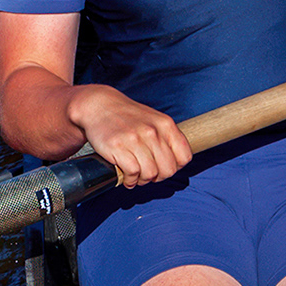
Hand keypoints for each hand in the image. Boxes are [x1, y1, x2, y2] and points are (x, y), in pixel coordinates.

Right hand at [68, 84, 192, 186]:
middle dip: (158, 177)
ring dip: (143, 180)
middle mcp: (152, 131)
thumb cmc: (128, 117)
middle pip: (168, 170)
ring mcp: (135, 139)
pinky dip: (130, 180)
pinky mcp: (118, 148)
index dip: (175, 166)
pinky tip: (125, 174)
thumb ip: (167, 139)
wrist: (101, 105)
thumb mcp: (154, 121)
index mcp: (165, 124)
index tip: (163, 166)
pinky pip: (133, 174)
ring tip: (135, 173)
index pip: (184, 157)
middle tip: (148, 173)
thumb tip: (177, 164)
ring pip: (151, 174)